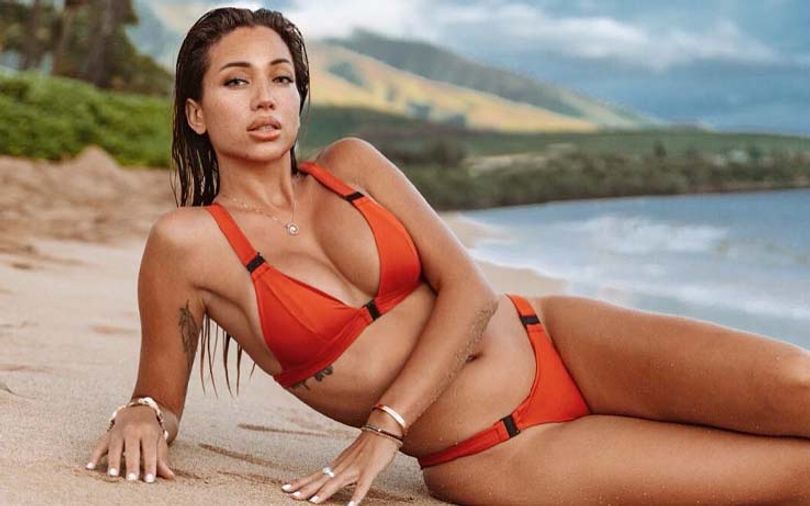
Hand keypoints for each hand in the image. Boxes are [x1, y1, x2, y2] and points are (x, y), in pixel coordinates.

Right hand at [84, 405, 175, 482]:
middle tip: (132, 479)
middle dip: (132, 464)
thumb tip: (170, 477)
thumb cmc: (151, 432)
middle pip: (132, 449)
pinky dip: (94, 456)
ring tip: (113, 475)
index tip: (149, 480)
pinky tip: (90, 467)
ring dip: (113, 461)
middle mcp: (133, 430)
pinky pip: (99, 445)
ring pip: (115, 447)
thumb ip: (161, 460)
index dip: (150, 465)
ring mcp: (119, 431)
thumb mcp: (159, 442)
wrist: (139, 411)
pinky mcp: (107, 434)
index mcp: (148, 432)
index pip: (150, 450)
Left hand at [281, 429, 400, 504]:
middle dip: (306, 489)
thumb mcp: (351, 457)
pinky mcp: (369, 471)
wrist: (383, 428)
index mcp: (338, 464)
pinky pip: (363, 485)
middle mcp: (343, 466)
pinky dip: (357, 495)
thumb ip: (342, 468)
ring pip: (337, 482)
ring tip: (312, 502)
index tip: (285, 487)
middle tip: (290, 495)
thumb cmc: (369, 444)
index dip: (301, 482)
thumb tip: (331, 476)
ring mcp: (356, 468)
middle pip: (321, 479)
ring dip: (324, 492)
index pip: (315, 475)